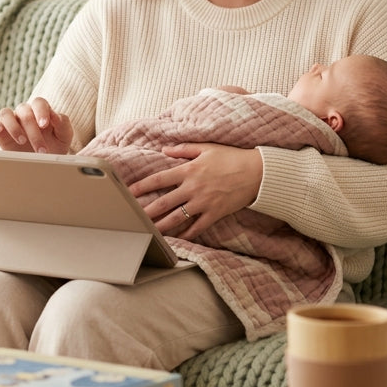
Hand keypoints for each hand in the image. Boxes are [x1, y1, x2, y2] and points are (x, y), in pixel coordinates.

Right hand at [0, 97, 73, 153]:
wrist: (42, 162)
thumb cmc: (54, 147)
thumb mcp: (64, 137)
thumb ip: (63, 124)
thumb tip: (55, 116)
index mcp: (41, 111)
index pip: (39, 102)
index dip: (41, 111)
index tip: (44, 125)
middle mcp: (24, 113)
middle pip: (24, 111)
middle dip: (33, 131)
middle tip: (41, 150)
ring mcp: (10, 121)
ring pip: (5, 113)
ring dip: (13, 126)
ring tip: (21, 141)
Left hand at [129, 143, 262, 238]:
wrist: (257, 173)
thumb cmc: (232, 157)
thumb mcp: (207, 148)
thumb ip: (184, 149)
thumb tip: (164, 149)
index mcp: (189, 170)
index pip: (159, 179)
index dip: (142, 186)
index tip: (128, 192)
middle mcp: (193, 188)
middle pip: (164, 202)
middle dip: (146, 211)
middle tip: (132, 218)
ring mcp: (204, 202)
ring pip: (177, 217)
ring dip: (161, 226)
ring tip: (148, 232)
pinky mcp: (215, 213)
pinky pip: (197, 227)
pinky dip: (187, 234)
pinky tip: (177, 239)